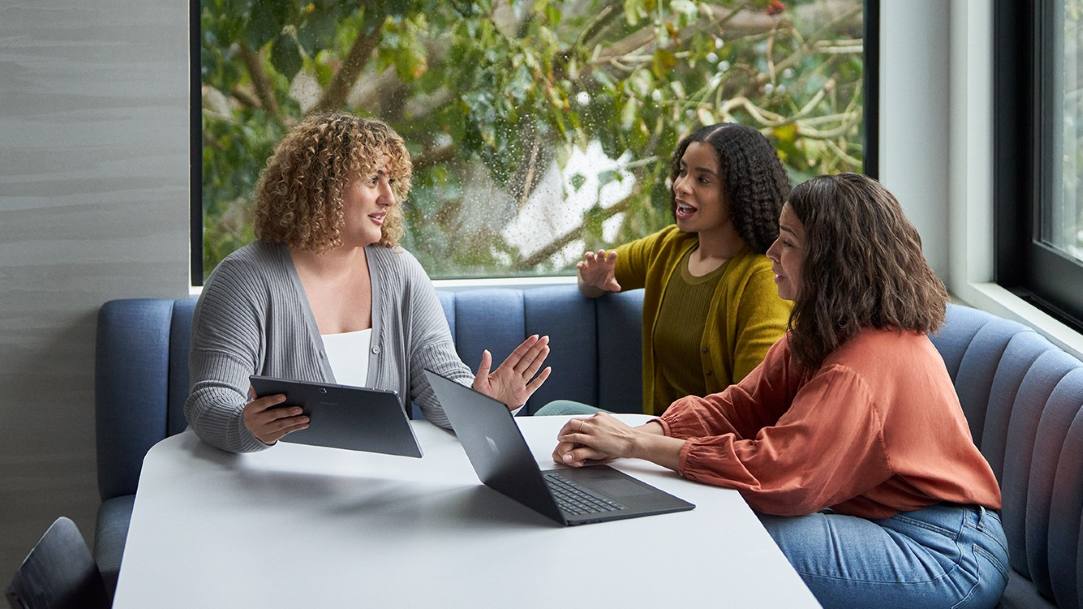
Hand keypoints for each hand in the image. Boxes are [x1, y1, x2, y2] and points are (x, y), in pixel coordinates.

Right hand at [243, 391, 308, 444]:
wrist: (249, 431)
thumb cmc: (256, 412)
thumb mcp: (254, 403)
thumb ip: (258, 394)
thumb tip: (254, 385)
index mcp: (251, 409)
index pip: (262, 403)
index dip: (273, 400)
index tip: (284, 396)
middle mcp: (255, 421)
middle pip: (273, 415)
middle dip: (288, 412)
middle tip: (300, 409)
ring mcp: (262, 431)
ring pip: (280, 425)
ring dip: (295, 421)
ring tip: (306, 418)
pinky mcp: (269, 438)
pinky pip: (284, 432)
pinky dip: (295, 428)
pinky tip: (303, 424)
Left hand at [472, 335, 551, 409]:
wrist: (485, 409)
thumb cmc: (480, 395)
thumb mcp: (480, 380)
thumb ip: (484, 366)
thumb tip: (486, 352)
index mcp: (504, 370)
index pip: (517, 354)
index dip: (526, 346)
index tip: (534, 337)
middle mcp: (513, 375)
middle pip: (527, 359)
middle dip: (536, 348)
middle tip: (545, 338)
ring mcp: (519, 384)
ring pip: (532, 369)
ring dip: (540, 359)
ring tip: (546, 348)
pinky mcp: (523, 395)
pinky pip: (535, 385)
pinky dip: (542, 378)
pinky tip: (547, 369)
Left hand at [554, 416, 678, 468]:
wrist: (634, 440)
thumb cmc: (626, 436)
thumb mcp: (612, 427)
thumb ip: (603, 427)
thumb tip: (598, 431)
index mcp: (599, 416)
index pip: (581, 419)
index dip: (573, 425)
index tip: (569, 430)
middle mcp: (595, 420)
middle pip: (574, 421)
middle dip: (565, 428)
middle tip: (561, 435)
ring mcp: (594, 429)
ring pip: (572, 429)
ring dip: (564, 435)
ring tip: (560, 441)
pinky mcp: (593, 439)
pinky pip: (576, 438)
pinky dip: (568, 442)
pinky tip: (565, 446)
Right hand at [577, 250, 620, 294]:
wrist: (595, 282)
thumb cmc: (605, 281)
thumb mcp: (609, 284)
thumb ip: (613, 285)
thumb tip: (618, 289)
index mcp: (608, 264)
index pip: (611, 258)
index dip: (612, 256)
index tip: (614, 253)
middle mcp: (600, 261)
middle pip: (600, 255)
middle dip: (600, 253)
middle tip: (601, 252)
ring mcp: (591, 263)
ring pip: (590, 257)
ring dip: (589, 255)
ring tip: (588, 255)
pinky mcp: (584, 268)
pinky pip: (581, 265)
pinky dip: (580, 264)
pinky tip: (578, 266)